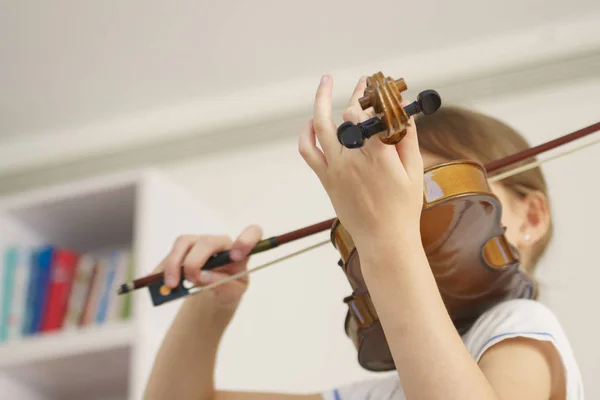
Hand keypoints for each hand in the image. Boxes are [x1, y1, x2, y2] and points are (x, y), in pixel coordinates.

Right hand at [155, 225, 261, 307]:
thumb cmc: (229, 289)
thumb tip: (202, 275)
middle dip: (195, 261)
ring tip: (171, 284)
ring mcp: (199, 244)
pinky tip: (156, 281)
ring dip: (175, 263)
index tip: (236, 256)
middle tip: (190, 280)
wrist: (214, 294)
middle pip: (207, 241)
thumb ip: (223, 284)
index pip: (252, 233)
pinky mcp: (182, 251)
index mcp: (239, 251)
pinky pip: (169, 255)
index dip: (246, 240)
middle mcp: (219, 243)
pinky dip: (162, 269)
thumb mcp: (233, 292)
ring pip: (184, 243)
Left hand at [298, 75, 423, 250]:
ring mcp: (336, 168)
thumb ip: (407, 140)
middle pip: (348, 114)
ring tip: (326, 83)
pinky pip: (308, 150)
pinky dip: (306, 133)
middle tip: (364, 81)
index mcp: (379, 156)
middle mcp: (353, 159)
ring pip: (321, 126)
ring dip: (321, 101)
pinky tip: (312, 121)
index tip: (382, 89)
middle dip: (357, 93)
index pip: (372, 114)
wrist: (384, 240)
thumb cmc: (403, 208)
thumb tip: (404, 113)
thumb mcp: (414, 172)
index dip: (377, 98)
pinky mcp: (326, 178)